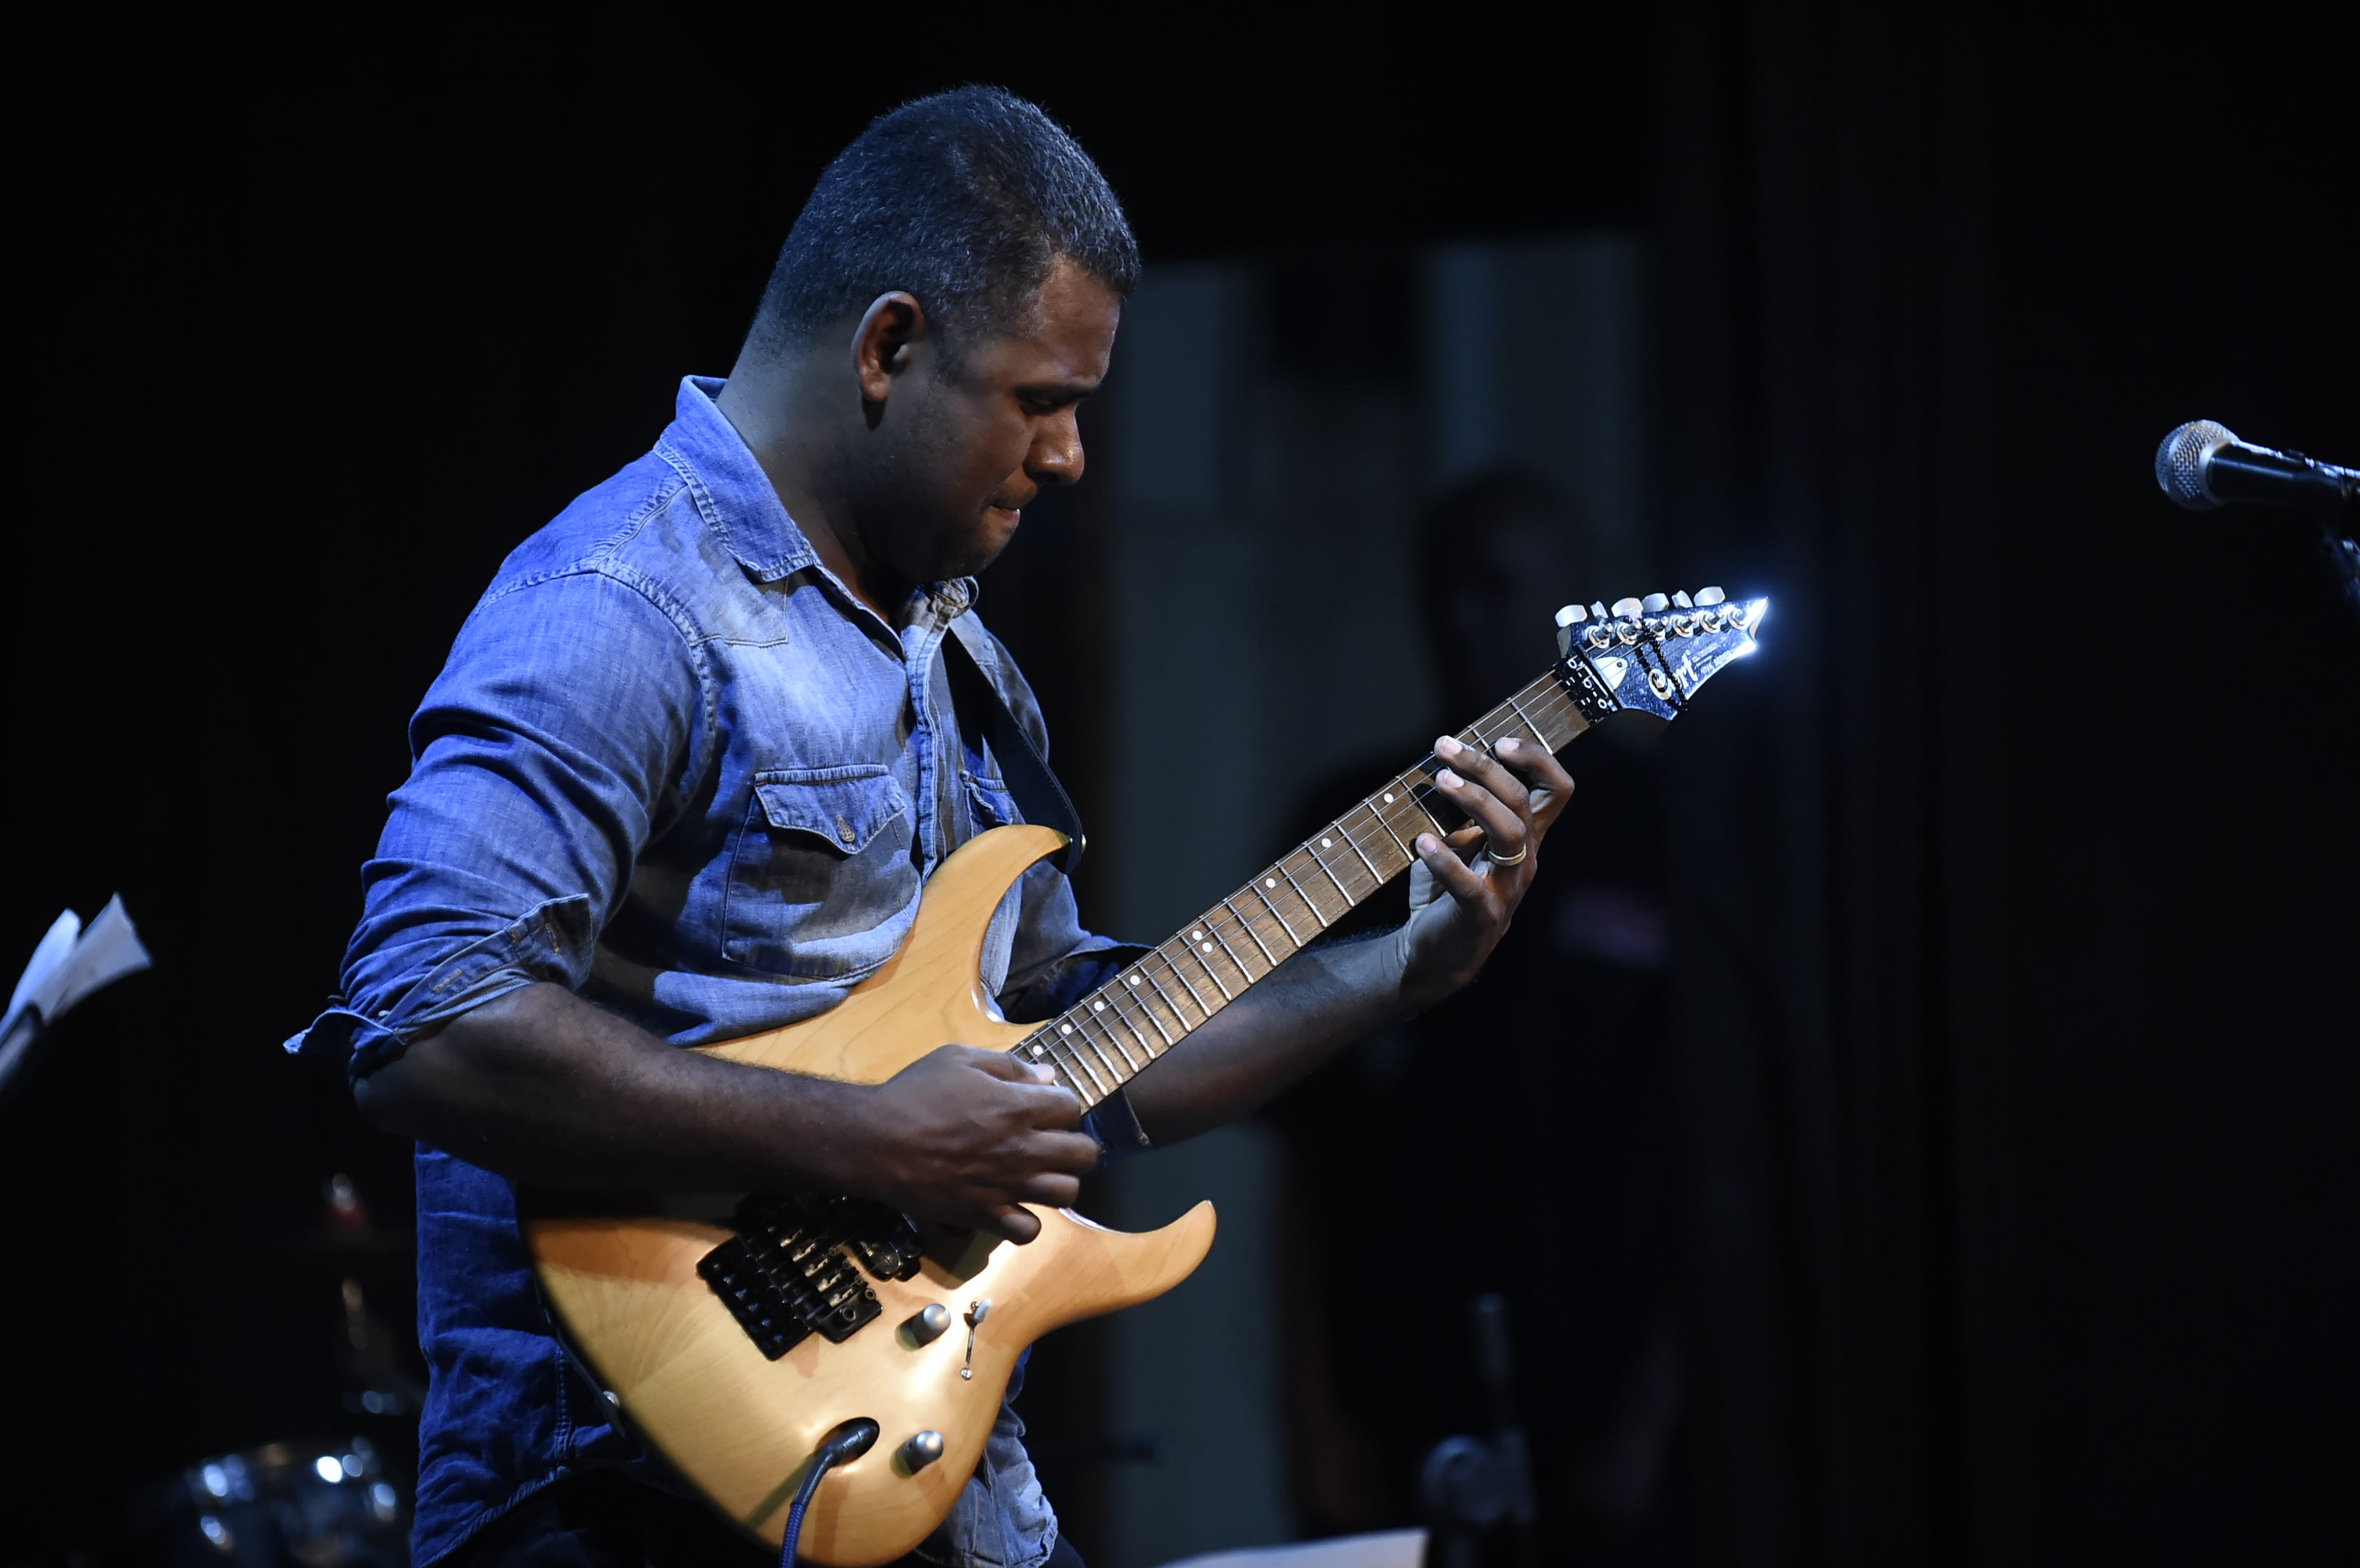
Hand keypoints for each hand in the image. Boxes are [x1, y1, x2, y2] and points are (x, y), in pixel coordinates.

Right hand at [840, 1044, 1100, 1243]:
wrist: (875, 1142)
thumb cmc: (915, 1093)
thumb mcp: (959, 1059)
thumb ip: (1009, 1066)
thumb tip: (1047, 1076)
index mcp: (1018, 1106)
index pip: (1072, 1106)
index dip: (1060, 1104)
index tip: (1042, 1106)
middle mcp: (1022, 1149)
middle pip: (1084, 1154)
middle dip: (1073, 1144)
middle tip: (1048, 1141)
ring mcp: (1007, 1186)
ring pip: (1066, 1193)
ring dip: (1057, 1181)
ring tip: (1037, 1174)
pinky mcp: (985, 1216)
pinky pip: (1028, 1231)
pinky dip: (1026, 1220)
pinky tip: (1013, 1205)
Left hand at [1397, 734, 1573, 1007]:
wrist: (1433, 953)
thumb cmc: (1446, 890)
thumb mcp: (1458, 842)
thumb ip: (1461, 809)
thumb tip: (1447, 762)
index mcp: (1524, 838)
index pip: (1556, 790)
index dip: (1537, 759)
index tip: (1499, 740)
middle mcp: (1524, 860)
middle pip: (1523, 802)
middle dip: (1485, 767)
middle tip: (1445, 747)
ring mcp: (1506, 889)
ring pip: (1510, 834)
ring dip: (1475, 800)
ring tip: (1441, 780)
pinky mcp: (1481, 916)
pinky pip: (1470, 884)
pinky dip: (1445, 860)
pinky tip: (1422, 841)